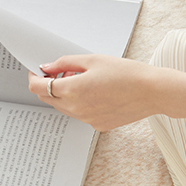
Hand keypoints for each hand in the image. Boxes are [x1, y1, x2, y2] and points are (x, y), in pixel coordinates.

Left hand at [28, 55, 159, 130]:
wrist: (151, 91)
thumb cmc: (126, 73)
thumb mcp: (93, 60)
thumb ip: (65, 63)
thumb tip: (47, 68)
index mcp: (72, 91)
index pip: (39, 88)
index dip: (33, 78)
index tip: (35, 72)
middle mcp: (76, 109)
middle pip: (48, 99)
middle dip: (48, 86)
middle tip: (60, 72)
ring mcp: (86, 120)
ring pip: (64, 108)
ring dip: (64, 95)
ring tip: (82, 79)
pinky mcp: (96, 125)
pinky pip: (80, 114)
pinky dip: (80, 103)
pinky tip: (96, 92)